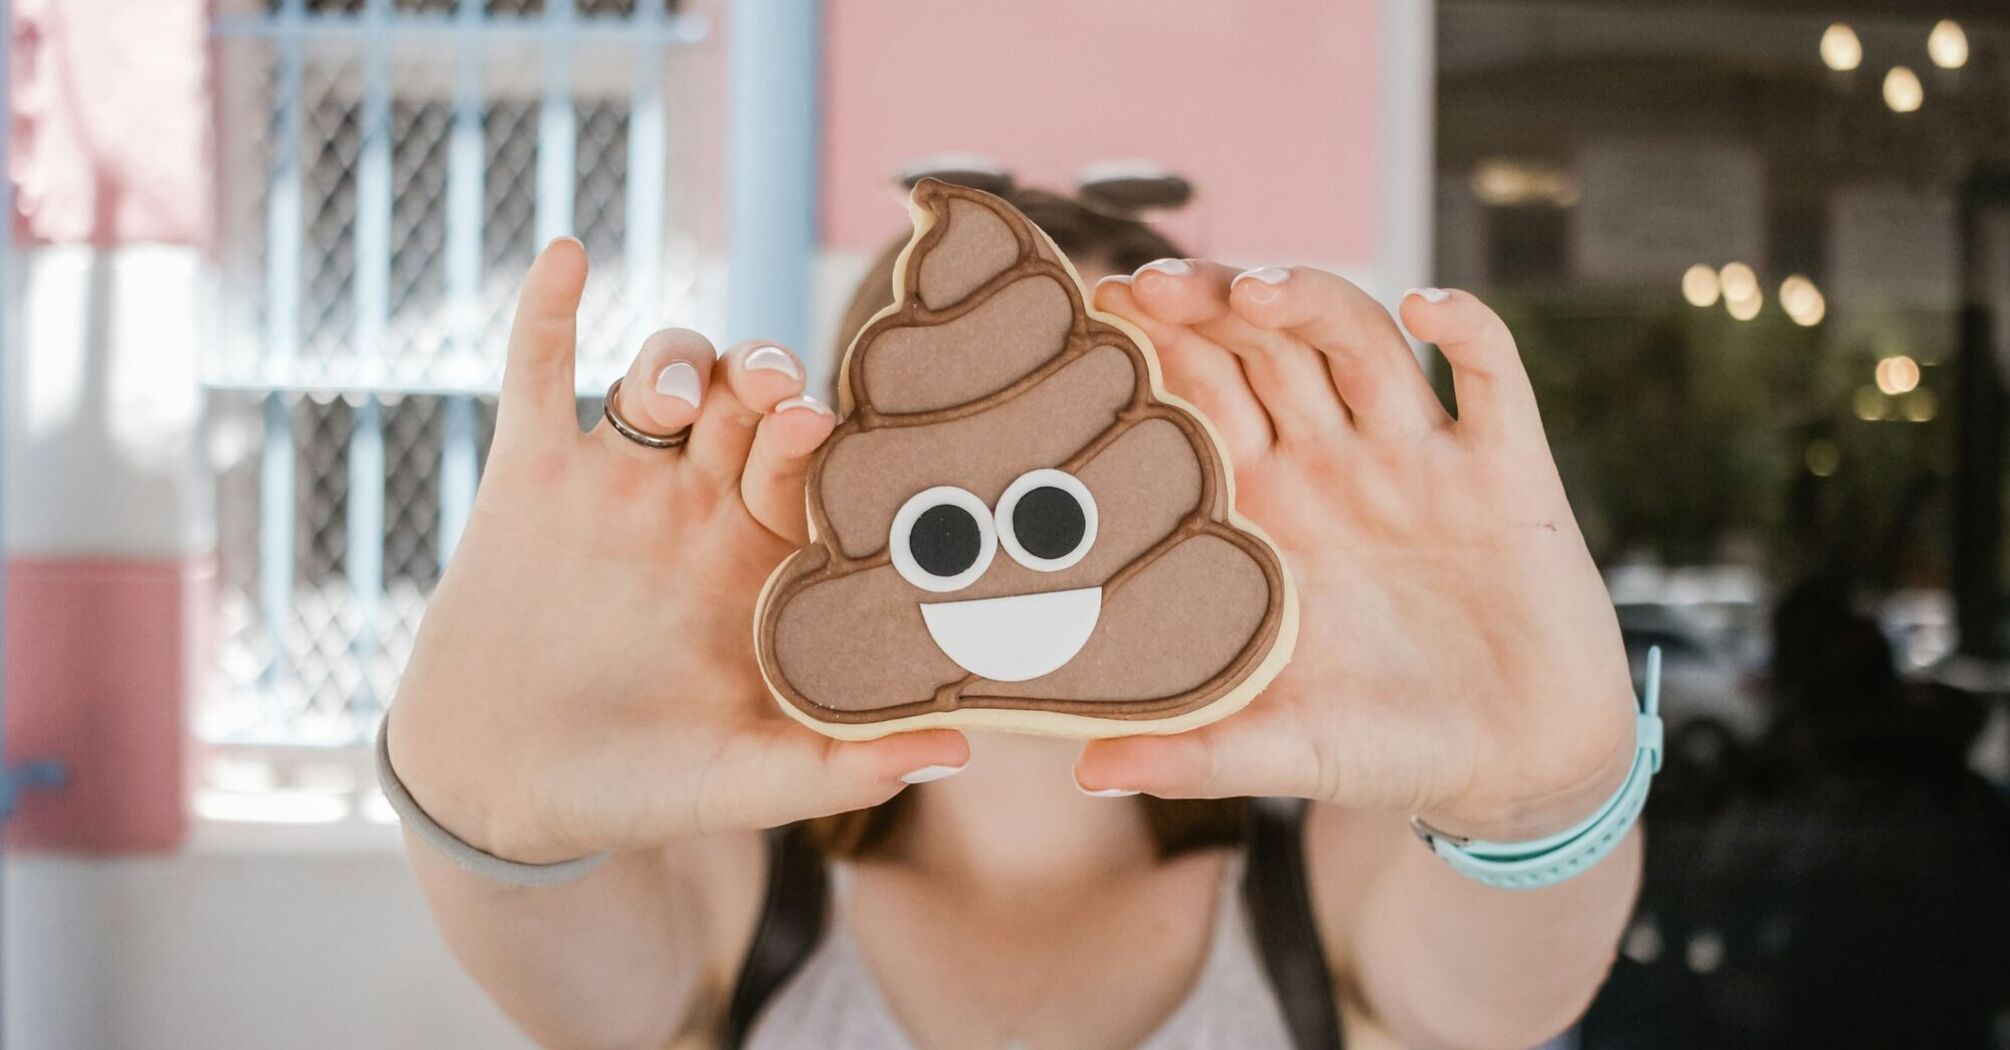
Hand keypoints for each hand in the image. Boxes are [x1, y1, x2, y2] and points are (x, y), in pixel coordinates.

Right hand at [388, 239, 967, 863]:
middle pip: (749, 404)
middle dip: (767, 381)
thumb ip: (838, 765)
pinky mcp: (531, 475)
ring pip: (662, 373)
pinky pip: (540, 371)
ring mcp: (617, 484)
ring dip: (675, 361)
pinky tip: (570, 255)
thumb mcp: (742, 783)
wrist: (503, 795)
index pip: (816, 471)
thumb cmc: (640, 791)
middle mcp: (700, 506)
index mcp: (765, 560)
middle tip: (775, 397)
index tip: (834, 432)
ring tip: (663, 402)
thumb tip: (958, 751)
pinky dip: (549, 310)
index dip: (830, 442)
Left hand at [1075, 262, 1634, 840]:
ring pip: (1360, 341)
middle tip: (1155, 284)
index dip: (1157, 348)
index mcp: (1267, 511)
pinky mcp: (1508, 473)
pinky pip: (1495, 377)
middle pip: (1265, 349)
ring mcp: (1421, 460)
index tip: (1100, 309)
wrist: (1519, 768)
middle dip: (1212, 305)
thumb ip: (1194, 753)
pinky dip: (1469, 329)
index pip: (1200, 399)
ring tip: (1258, 290)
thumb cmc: (1388, 750)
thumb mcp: (1285, 750)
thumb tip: (1086, 772)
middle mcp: (1336, 465)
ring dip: (1313, 300)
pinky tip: (1431, 307)